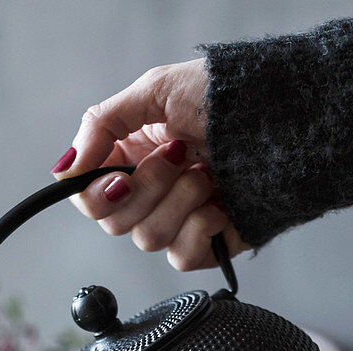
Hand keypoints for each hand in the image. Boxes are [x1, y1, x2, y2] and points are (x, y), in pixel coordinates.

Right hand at [51, 60, 248, 269]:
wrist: (288, 120)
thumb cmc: (230, 97)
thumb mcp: (156, 90)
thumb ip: (101, 125)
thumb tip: (65, 168)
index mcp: (129, 157)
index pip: (88, 197)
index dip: (96, 194)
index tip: (119, 177)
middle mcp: (149, 193)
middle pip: (114, 222)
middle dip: (148, 188)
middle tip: (179, 155)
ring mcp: (177, 220)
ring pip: (148, 239)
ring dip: (180, 200)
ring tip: (209, 173)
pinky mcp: (205, 243)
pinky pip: (181, 257)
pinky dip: (200, 228)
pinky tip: (219, 203)